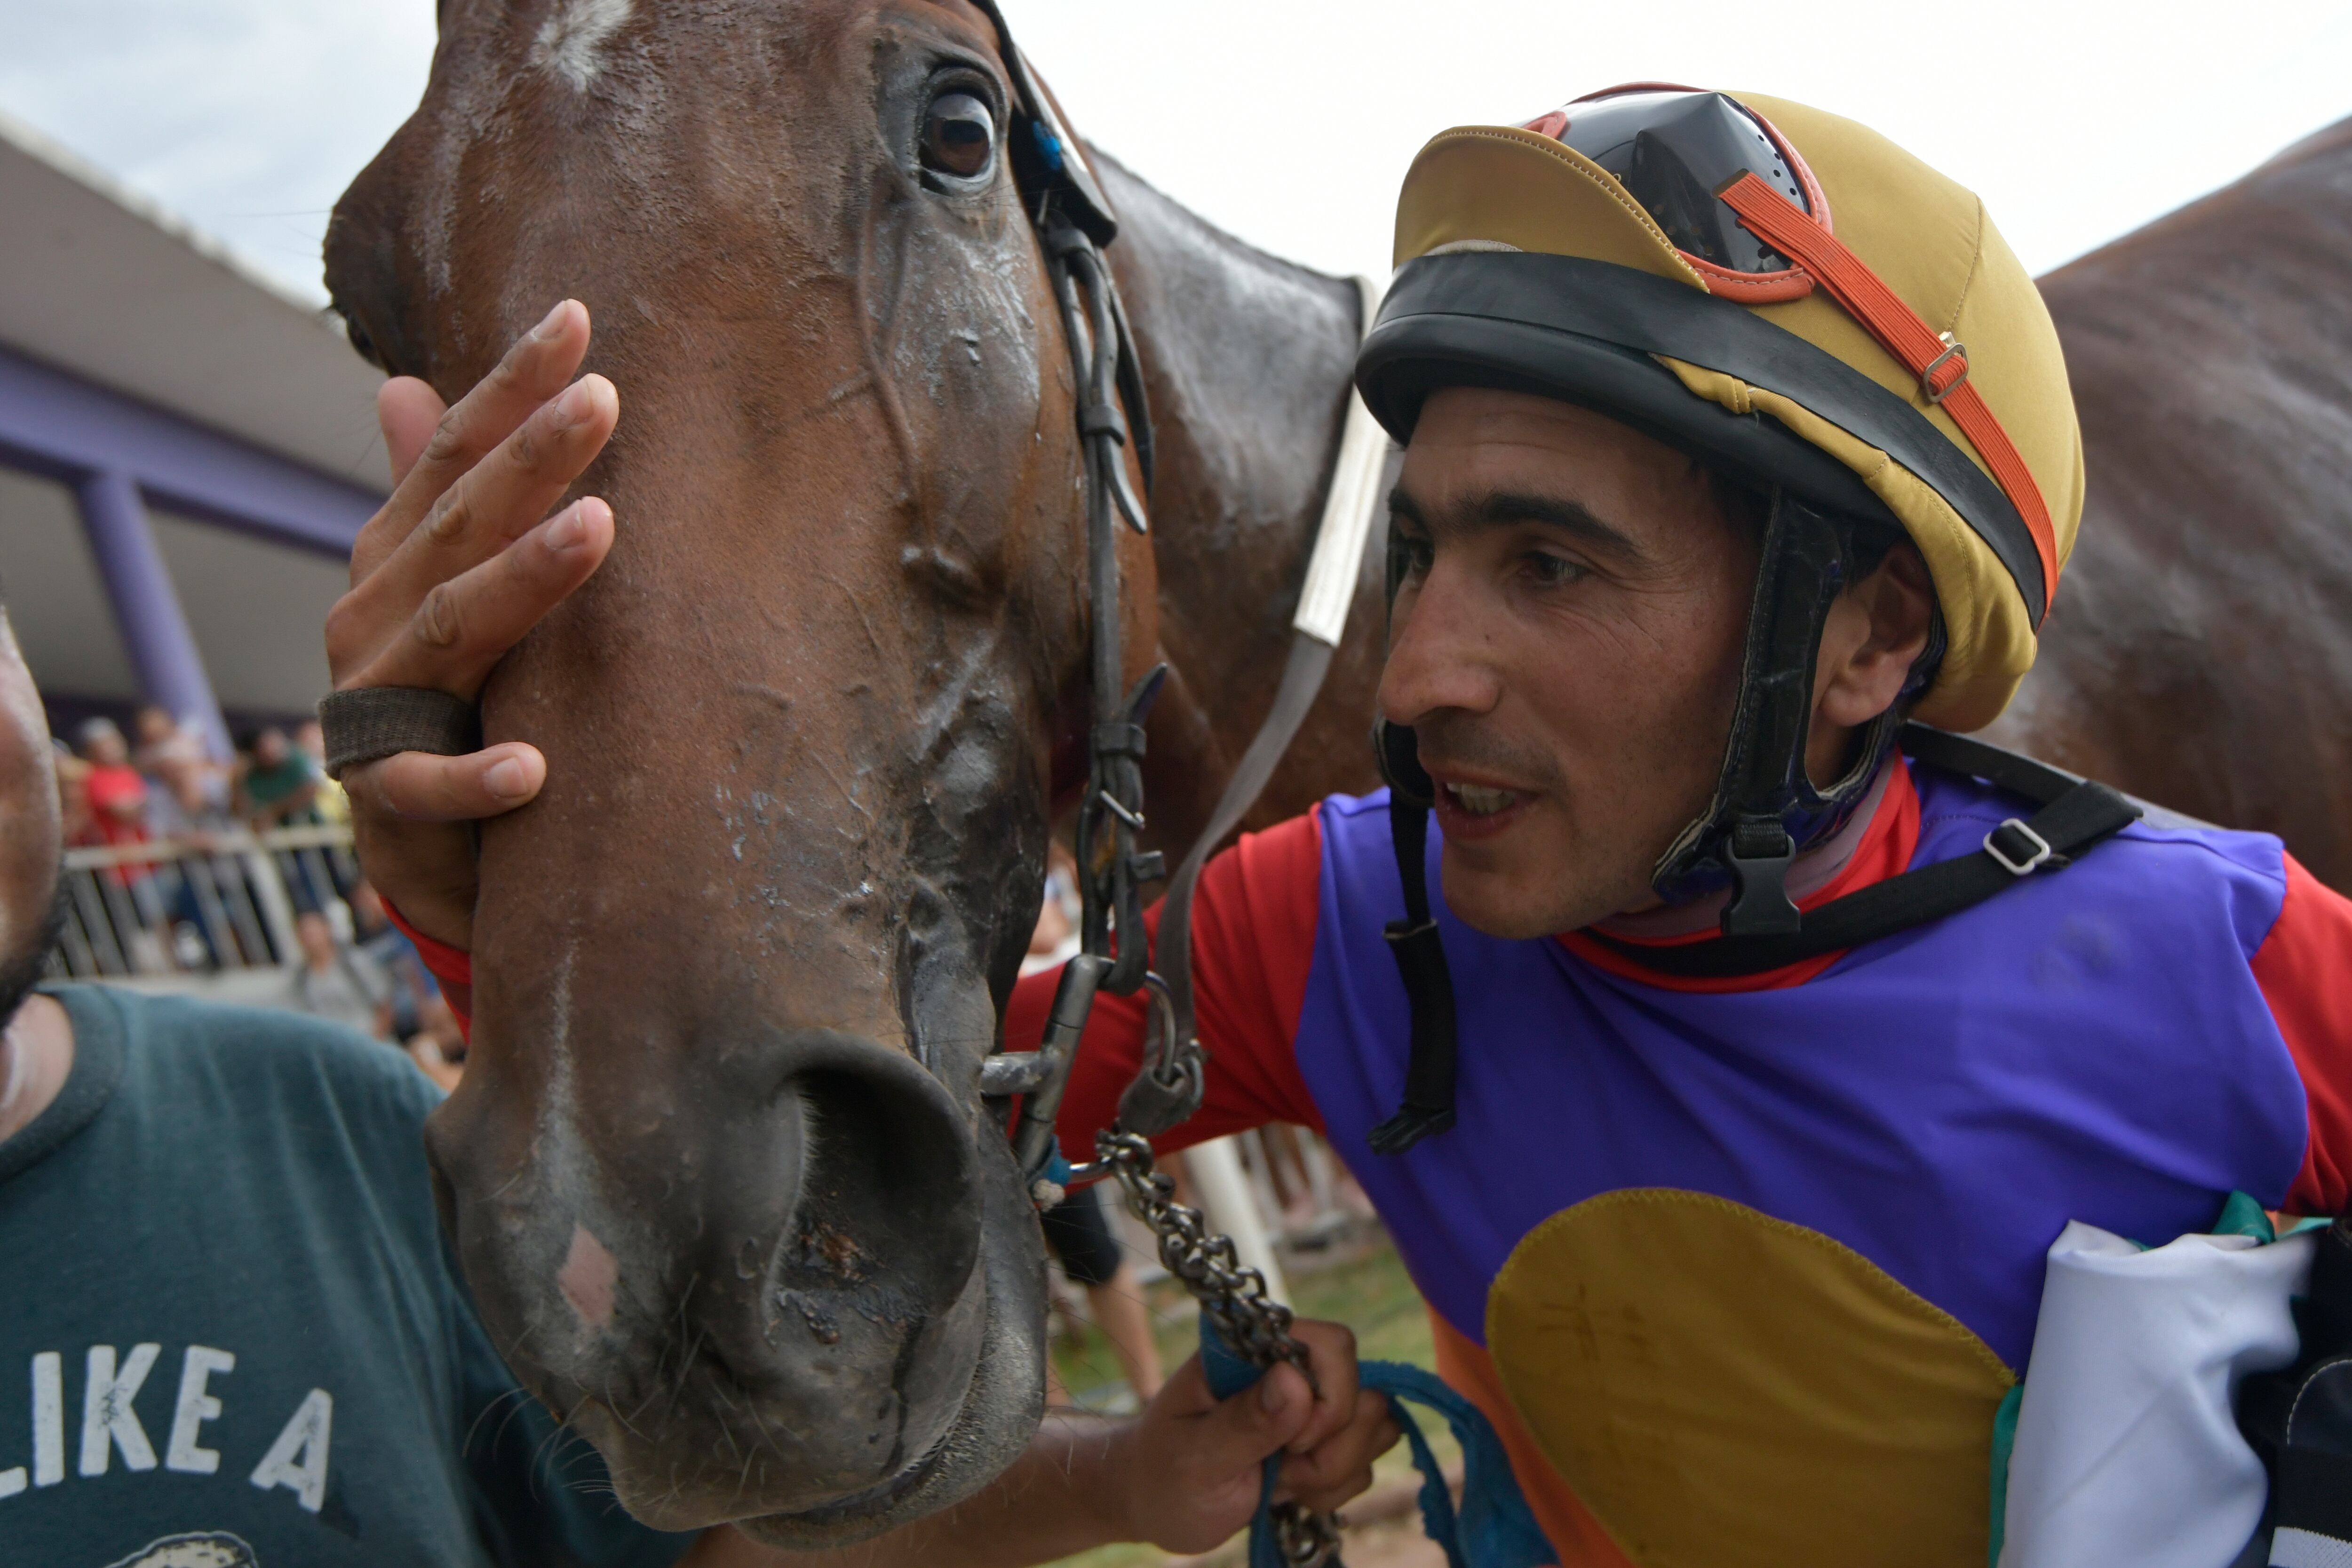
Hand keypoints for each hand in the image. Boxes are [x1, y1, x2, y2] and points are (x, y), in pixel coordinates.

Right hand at [323, 300, 618, 946]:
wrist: (416, 840)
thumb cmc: (445, 694)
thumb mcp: (442, 586)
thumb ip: (432, 494)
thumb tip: (404, 382)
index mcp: (398, 556)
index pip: (455, 456)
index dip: (508, 387)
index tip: (575, 318)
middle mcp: (376, 613)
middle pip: (462, 523)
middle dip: (532, 458)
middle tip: (605, 398)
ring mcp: (377, 702)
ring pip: (452, 629)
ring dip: (524, 579)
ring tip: (599, 526)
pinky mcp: (387, 796)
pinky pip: (431, 785)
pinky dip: (478, 775)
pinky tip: (533, 767)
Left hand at [1112, 1319, 1400, 1553]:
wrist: (1158, 1504)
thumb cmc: (1162, 1473)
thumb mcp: (1193, 1455)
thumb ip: (1245, 1421)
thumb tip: (1295, 1379)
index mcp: (1254, 1350)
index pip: (1334, 1344)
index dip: (1328, 1400)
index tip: (1290, 1443)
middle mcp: (1291, 1368)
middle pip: (1365, 1393)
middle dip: (1330, 1449)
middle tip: (1278, 1468)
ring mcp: (1312, 1406)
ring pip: (1375, 1428)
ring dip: (1332, 1473)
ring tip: (1279, 1481)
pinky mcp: (1325, 1442)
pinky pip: (1366, 1464)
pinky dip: (1331, 1491)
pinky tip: (1288, 1492)